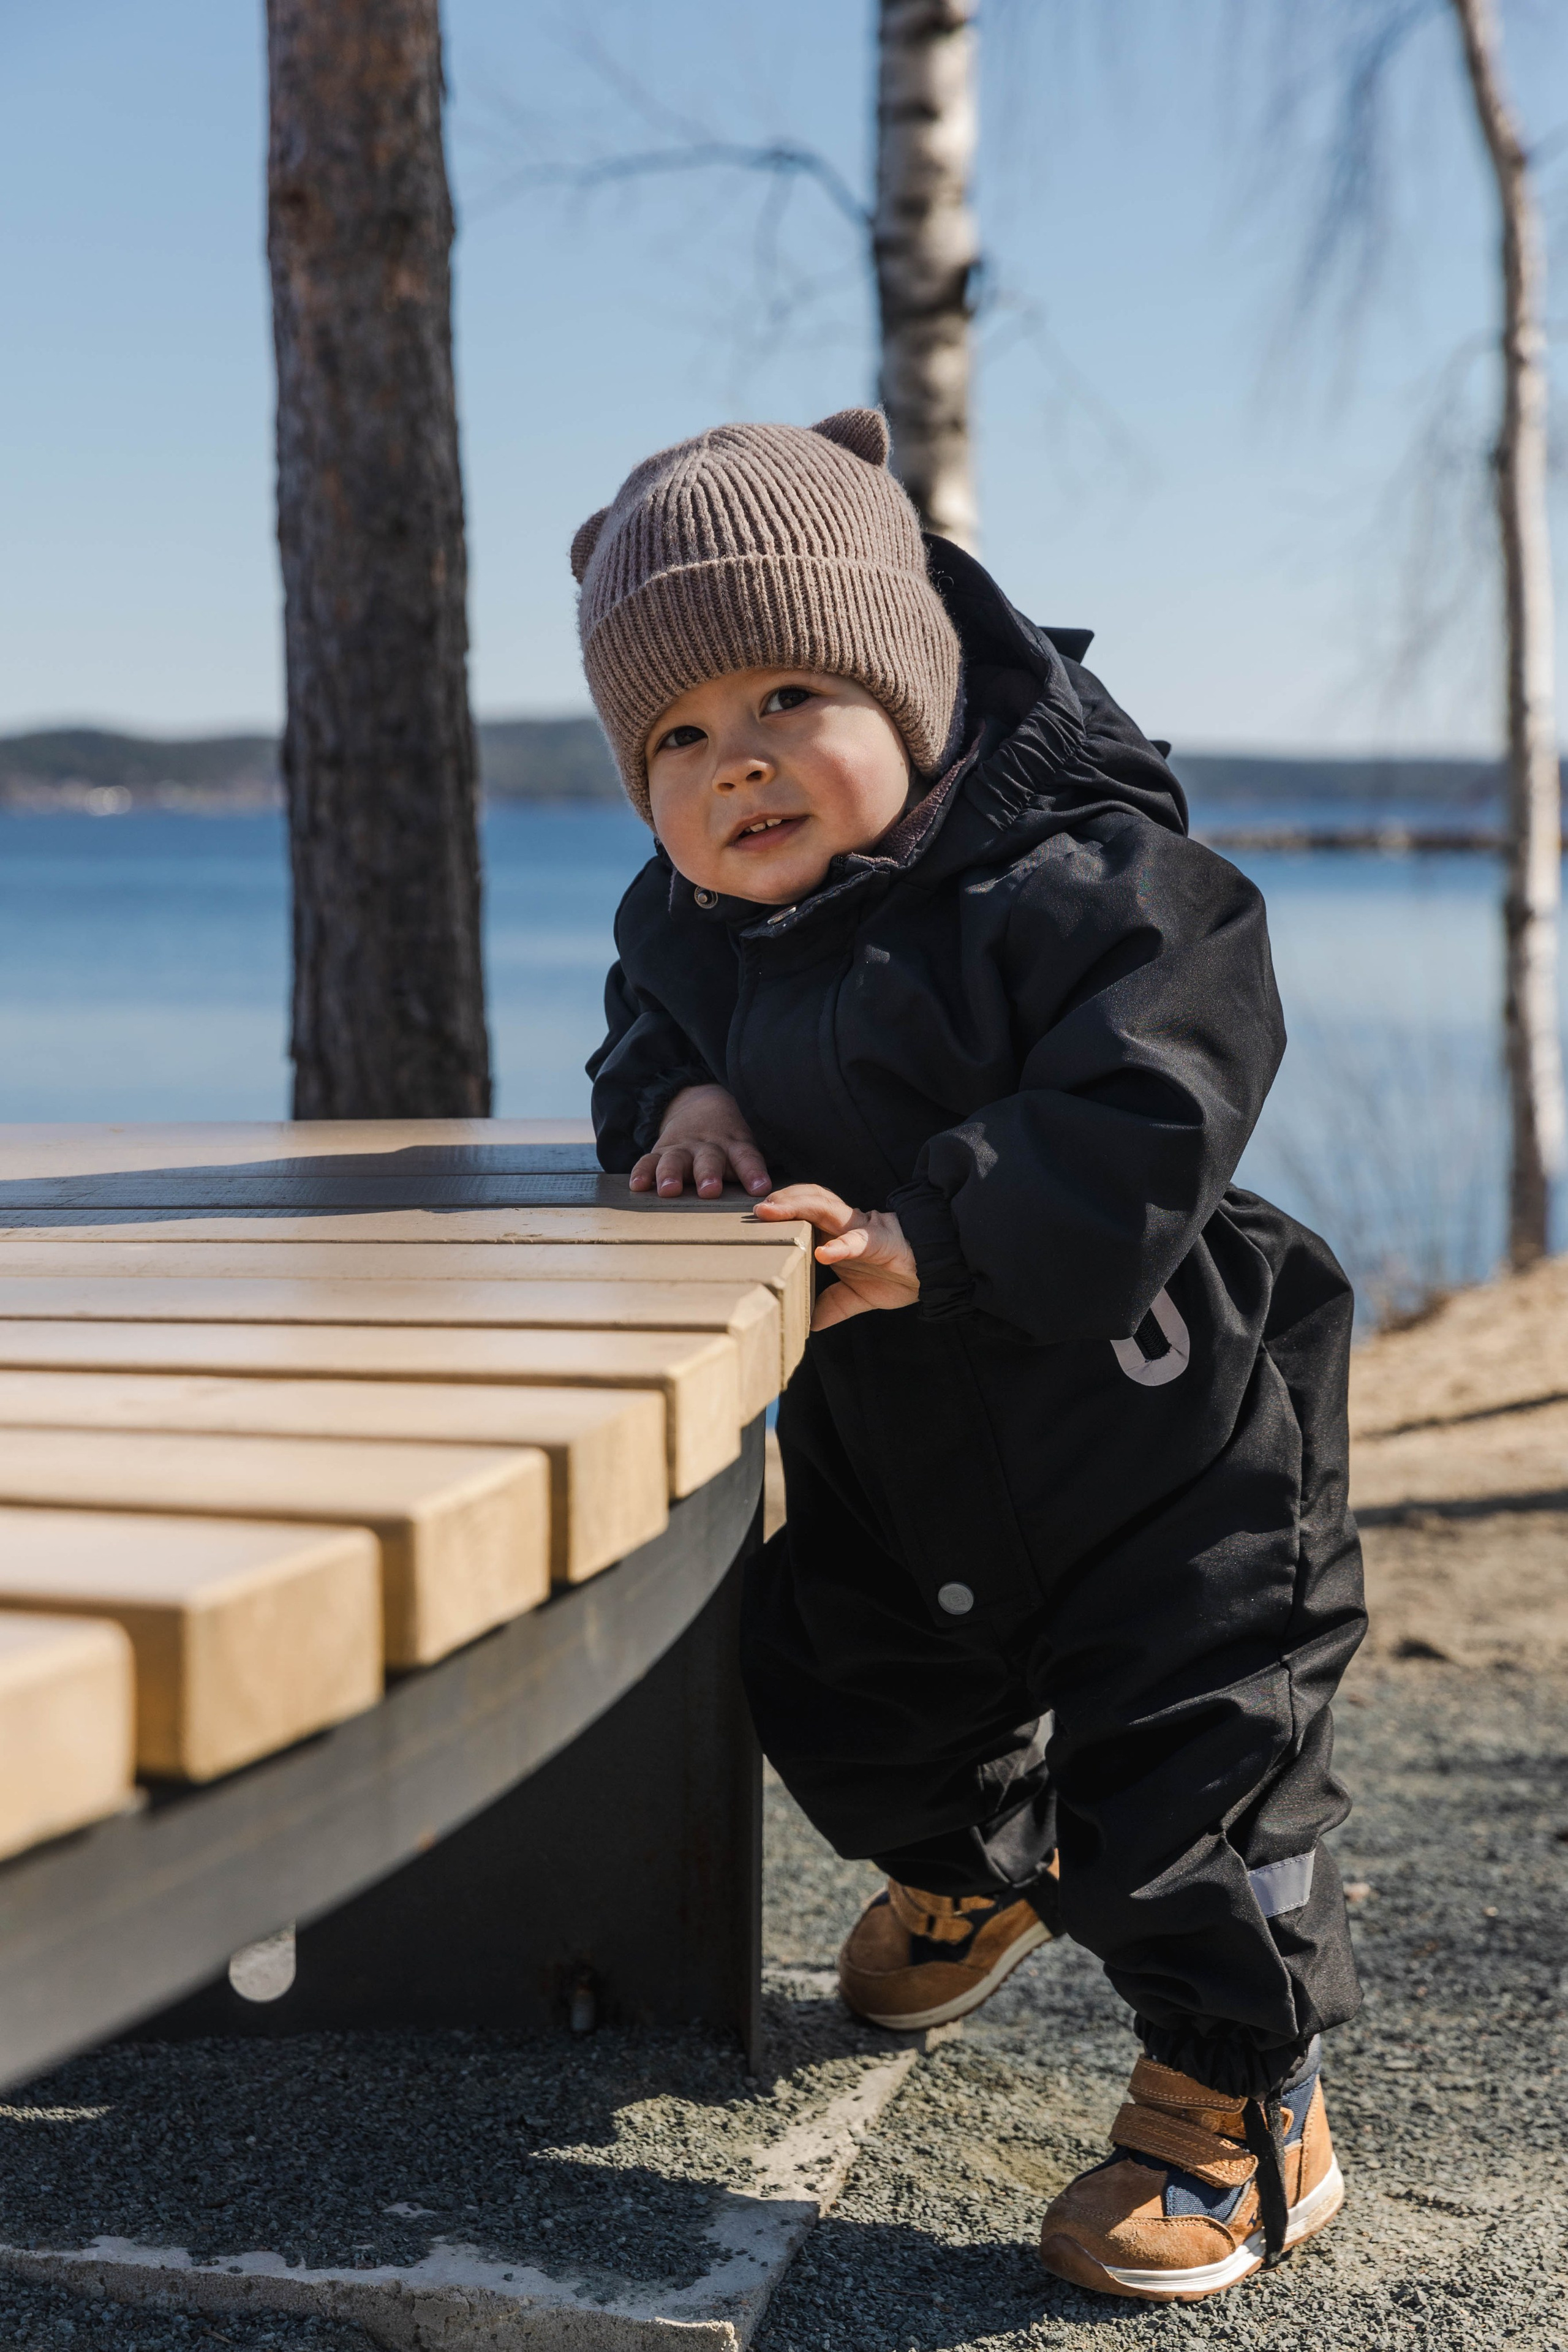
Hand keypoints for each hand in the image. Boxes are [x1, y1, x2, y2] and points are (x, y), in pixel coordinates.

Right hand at [630, 1083, 771, 1198]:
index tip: (760, 1188)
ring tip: (668, 1190)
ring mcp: (683, 1148)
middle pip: (709, 1159)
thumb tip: (802, 1190)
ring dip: (671, 1174)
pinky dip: (642, 1172)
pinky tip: (637, 1186)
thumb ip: (765, 1164)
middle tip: (710, 1190)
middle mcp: (709, 1146)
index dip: (753, 1171)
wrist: (699, 1104)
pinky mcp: (661, 1150)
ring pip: (676, 1160)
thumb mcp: (750, 1143)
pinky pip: (649, 1160)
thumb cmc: (732, 1139)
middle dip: (709, 1174)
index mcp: (736, 1145)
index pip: (748, 1157)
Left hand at [754, 1183, 919, 1328]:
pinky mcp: (882, 1242)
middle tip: (753, 1209)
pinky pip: (859, 1241)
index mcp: (836, 1234)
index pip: (803, 1213)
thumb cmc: (894, 1274)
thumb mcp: (855, 1298)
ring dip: (797, 1207)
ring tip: (771, 1212)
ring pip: (826, 1207)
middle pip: (809, 1201)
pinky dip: (841, 1247)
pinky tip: (824, 1253)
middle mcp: (845, 1225)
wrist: (933, 1271)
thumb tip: (807, 1326)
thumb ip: (831, 1307)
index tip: (751, 1219)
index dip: (779, 1210)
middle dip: (781, 1200)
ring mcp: (862, 1230)